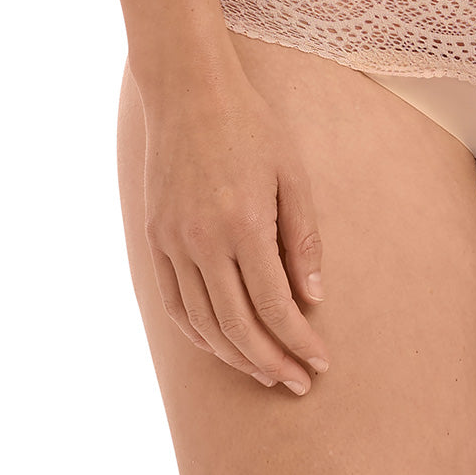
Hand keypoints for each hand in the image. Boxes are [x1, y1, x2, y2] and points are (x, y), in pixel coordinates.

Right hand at [139, 62, 332, 395]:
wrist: (189, 91)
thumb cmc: (253, 128)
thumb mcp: (294, 177)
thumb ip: (303, 240)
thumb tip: (313, 298)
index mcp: (244, 224)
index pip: (275, 305)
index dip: (299, 340)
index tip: (320, 362)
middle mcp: (202, 241)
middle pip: (237, 325)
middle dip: (272, 361)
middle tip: (299, 383)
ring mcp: (172, 242)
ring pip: (202, 322)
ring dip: (236, 356)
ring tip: (266, 373)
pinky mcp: (154, 238)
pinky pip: (175, 303)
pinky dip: (199, 333)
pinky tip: (223, 347)